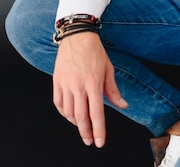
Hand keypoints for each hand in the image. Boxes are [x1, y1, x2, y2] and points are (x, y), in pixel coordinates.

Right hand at [53, 32, 127, 147]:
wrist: (78, 36)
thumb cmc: (95, 52)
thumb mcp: (108, 69)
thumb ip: (113, 90)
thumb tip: (123, 105)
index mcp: (93, 83)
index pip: (96, 113)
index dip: (98, 130)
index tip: (99, 142)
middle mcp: (78, 86)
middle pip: (81, 117)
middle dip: (86, 132)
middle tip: (89, 141)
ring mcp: (66, 84)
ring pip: (68, 112)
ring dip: (75, 123)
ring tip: (82, 125)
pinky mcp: (57, 81)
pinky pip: (58, 103)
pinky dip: (63, 112)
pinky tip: (69, 114)